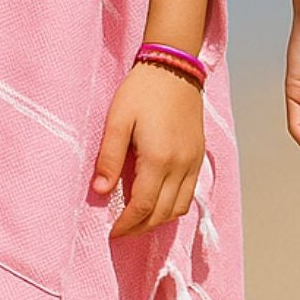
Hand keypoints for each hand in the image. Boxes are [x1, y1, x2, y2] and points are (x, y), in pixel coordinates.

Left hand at [92, 61, 204, 237]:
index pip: (142, 207)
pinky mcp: (199, 155)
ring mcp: (193, 161)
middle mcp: (180, 165)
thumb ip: (109, 157)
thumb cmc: (141, 91)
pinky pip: (190, 193)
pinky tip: (159, 200)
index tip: (111, 232)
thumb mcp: (118, 120)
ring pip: (179, 207)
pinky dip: (174, 205)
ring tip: (138, 219)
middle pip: (162, 213)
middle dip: (140, 227)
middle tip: (121, 230)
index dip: (126, 225)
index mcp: (158, 158)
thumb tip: (100, 191)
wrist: (174, 67)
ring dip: (158, 219)